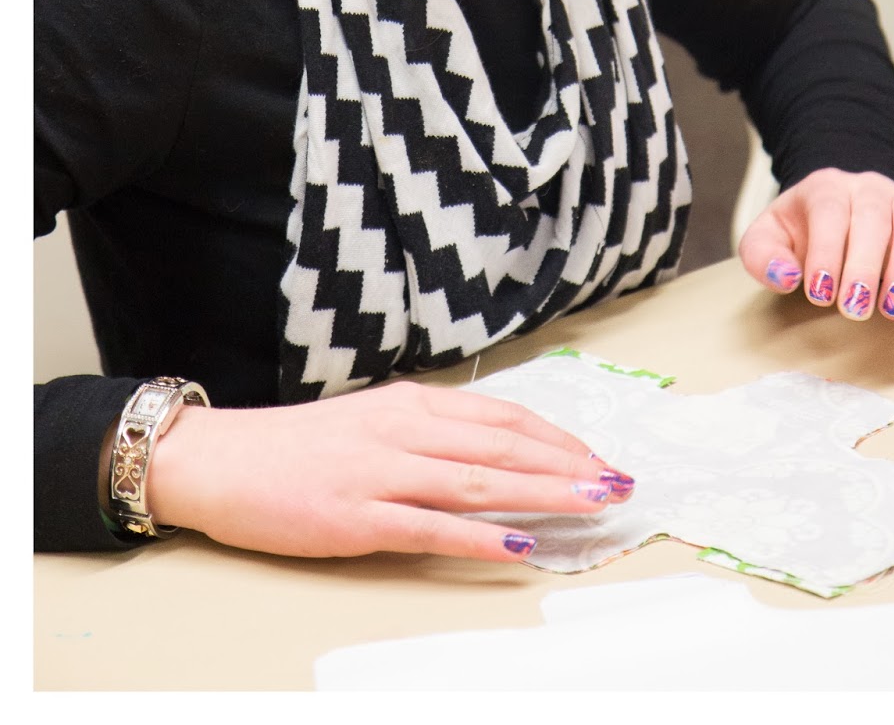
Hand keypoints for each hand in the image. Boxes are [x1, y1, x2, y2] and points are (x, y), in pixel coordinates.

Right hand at [145, 379, 634, 560]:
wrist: (221, 459)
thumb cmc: (297, 447)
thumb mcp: (372, 421)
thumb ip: (427, 434)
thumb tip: (490, 452)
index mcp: (411, 404)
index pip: (503, 416)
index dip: (557, 436)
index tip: (597, 456)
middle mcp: (405, 429)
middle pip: (504, 445)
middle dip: (569, 464)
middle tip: (618, 482)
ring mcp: (381, 471)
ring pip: (480, 480)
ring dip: (543, 492)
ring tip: (590, 504)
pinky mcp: (356, 515)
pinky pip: (429, 526)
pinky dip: (478, 535)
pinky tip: (515, 543)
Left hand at [737, 168, 893, 321]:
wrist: (834, 208)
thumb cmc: (802, 230)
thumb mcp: (769, 237)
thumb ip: (762, 255)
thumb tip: (785, 277)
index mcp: (826, 188)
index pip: (829, 211)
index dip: (826, 251)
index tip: (819, 293)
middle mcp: (868, 190)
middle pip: (872, 218)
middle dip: (864, 266)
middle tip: (855, 309)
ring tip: (893, 308)